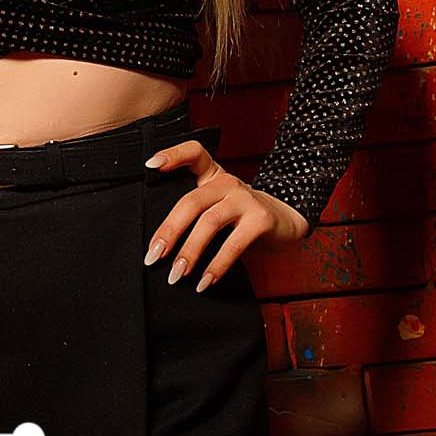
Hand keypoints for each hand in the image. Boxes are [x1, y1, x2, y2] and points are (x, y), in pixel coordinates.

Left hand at [142, 139, 310, 292]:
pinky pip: (233, 244)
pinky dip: (216, 265)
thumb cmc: (243, 217)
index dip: (172, 155)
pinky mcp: (260, 219)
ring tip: (176, 274)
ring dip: (189, 252)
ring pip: (209, 223)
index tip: (150, 165)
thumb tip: (160, 247)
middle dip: (169, 231)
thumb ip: (196, 213)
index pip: (193, 153)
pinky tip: (205, 281)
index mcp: (213, 176)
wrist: (286, 222)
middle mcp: (228, 182)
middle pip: (191, 201)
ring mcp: (245, 198)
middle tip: (153, 256)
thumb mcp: (219, 206)